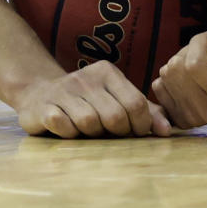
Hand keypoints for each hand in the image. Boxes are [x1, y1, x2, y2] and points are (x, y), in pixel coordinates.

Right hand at [13, 60, 171, 137]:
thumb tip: (167, 131)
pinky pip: (63, 126)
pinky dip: (69, 134)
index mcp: (108, 73)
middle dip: (117, 132)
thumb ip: (144, 112)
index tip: (135, 133)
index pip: (136, 103)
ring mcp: (63, 91)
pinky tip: (67, 128)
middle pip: (116, 117)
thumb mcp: (116, 99)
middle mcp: (86, 78)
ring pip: (90, 124)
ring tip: (87, 130)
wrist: (39, 93)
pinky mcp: (43, 107)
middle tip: (109, 133)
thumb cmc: (87, 102)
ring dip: (92, 135)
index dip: (140, 126)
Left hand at [151, 31, 206, 128]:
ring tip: (200, 63)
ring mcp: (191, 119)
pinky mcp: (178, 118)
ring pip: (166, 75)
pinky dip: (171, 75)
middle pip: (177, 69)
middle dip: (189, 50)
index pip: (195, 65)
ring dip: (180, 61)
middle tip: (206, 51)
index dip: (199, 42)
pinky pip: (158, 86)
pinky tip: (189, 76)